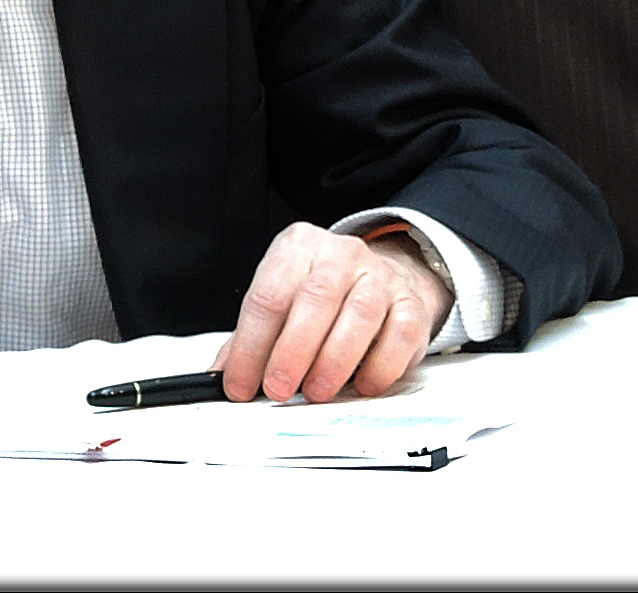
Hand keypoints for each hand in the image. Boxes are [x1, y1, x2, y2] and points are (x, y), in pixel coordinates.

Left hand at [217, 223, 455, 402]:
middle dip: (291, 352)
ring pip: (358, 315)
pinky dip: (379, 367)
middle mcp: (340, 254)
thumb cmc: (324, 294)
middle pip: (313, 300)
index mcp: (298, 247)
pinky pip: (400, 335)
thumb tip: (225, 375)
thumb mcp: (282, 298)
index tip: (241, 384)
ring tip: (316, 391)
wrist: (384, 275)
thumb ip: (252, 336)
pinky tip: (361, 385)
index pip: (268, 296)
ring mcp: (379, 276)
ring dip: (333, 362)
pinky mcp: (411, 304)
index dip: (251, 346)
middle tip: (278, 389)